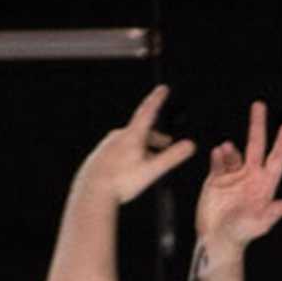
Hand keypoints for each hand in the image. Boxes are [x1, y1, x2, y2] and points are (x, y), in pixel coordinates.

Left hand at [76, 84, 200, 204]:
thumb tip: (190, 145)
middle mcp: (118, 137)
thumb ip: (172, 157)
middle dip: (155, 137)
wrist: (91, 192)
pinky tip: (130, 171)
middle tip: (166, 144)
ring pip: (129, 142)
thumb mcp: (152, 170)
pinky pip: (118, 152)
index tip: (163, 88)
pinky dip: (128, 156)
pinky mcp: (99, 156)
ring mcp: (107, 146)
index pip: (148, 111)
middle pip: (141, 131)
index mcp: (132, 136)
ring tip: (149, 162)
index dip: (157, 99)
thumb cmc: (121, 182)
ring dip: (142, 148)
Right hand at [192, 100, 281, 251]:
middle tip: (259, 105)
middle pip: (256, 145)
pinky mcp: (216, 179)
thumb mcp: (261, 222)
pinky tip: (217, 154)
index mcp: (265, 184)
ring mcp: (233, 176)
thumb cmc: (242, 233)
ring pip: (233, 153)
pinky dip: (218, 157)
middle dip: (258, 125)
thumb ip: (276, 211)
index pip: (276, 159)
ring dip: (231, 150)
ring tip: (226, 149)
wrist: (217, 238)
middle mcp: (250, 176)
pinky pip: (218, 162)